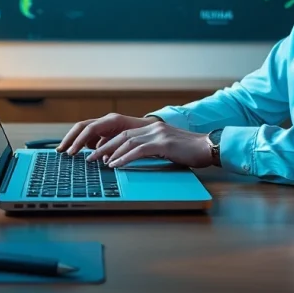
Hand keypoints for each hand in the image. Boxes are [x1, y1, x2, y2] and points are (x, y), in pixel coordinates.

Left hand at [57, 113, 212, 168]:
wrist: (208, 147)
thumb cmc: (187, 152)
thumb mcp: (162, 148)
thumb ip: (144, 149)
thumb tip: (122, 158)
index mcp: (148, 128)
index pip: (119, 131)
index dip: (102, 140)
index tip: (88, 151)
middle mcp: (150, 127)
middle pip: (117, 134)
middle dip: (98, 145)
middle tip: (84, 156)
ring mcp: (157, 133)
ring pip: (125, 141)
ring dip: (108, 152)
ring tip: (94, 161)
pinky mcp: (163, 143)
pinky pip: (139, 150)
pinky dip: (124, 158)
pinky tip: (115, 165)